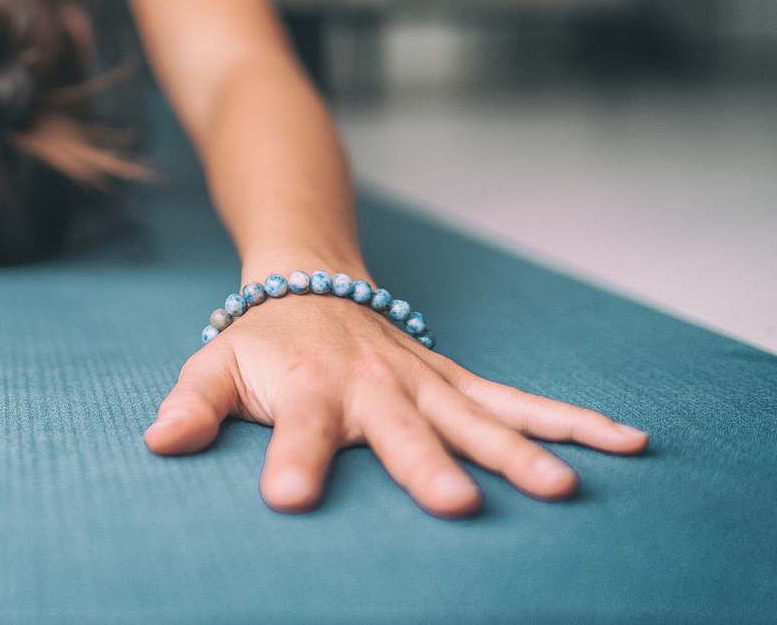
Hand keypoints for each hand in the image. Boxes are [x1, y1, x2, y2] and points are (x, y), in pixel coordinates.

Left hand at [143, 289, 648, 517]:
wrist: (309, 279)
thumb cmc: (258, 340)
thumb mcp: (212, 366)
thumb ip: (190, 405)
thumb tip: (158, 442)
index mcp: (307, 388)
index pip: (297, 429)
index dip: (291, 461)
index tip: (288, 498)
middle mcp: (372, 385)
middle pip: (402, 429)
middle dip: (427, 465)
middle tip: (456, 507)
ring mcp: (422, 382)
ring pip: (477, 416)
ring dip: (519, 450)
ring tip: (560, 490)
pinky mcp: (454, 380)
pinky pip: (517, 400)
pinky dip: (570, 420)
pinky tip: (626, 442)